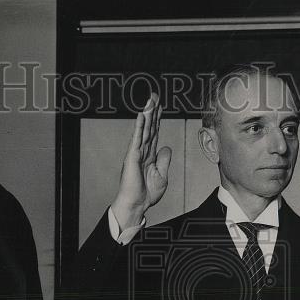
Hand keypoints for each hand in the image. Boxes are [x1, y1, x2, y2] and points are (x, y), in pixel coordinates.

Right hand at [110, 94, 172, 228]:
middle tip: (155, 95)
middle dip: (152, 111)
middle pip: (149, 127)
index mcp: (149, 155)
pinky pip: (137, 138)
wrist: (137, 204)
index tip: (160, 106)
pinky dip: (140, 126)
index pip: (154, 133)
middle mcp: (142, 151)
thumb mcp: (162, 175)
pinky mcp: (132, 156)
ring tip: (150, 99)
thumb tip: (166, 147)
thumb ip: (164, 160)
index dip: (157, 120)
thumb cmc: (147, 193)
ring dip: (147, 113)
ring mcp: (136, 152)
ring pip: (144, 129)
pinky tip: (142, 115)